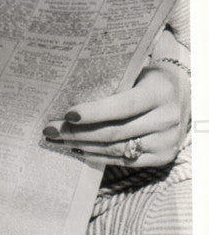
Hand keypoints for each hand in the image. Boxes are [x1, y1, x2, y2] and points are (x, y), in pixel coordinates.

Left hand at [43, 64, 189, 167]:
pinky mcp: (162, 158)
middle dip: (78, 132)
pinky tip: (78, 149)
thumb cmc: (148, 80)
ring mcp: (166, 142)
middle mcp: (166, 119)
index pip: (123, 106)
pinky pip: (124, 160)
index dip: (94, 112)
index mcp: (159, 93)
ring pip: (116, 149)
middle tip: (51, 129)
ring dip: (83, 146)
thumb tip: (68, 94)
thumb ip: (112, 84)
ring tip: (59, 140)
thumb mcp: (136, 74)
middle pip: (114, 131)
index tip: (67, 114)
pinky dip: (98, 156)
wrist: (183, 95)